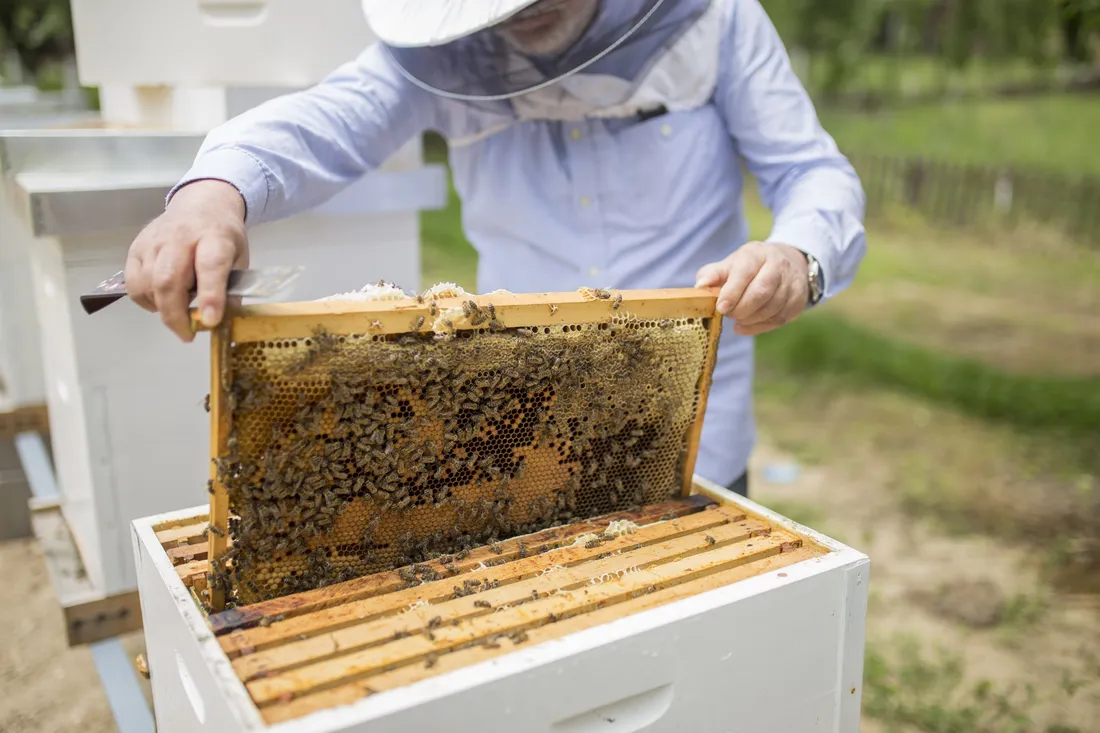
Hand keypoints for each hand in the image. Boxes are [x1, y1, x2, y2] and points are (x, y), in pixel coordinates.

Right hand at [124, 180, 248, 342]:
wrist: (201, 204)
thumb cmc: (222, 237)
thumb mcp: (240, 258)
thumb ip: (232, 289)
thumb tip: (221, 323)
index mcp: (214, 237)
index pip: (210, 266)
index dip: (210, 296)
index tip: (210, 321)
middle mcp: (181, 237)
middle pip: (169, 280)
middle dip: (176, 315)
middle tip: (187, 335)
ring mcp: (154, 241)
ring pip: (147, 284)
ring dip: (161, 309)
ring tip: (178, 314)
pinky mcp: (136, 247)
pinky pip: (132, 283)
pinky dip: (145, 300)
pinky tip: (161, 301)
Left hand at [695, 241, 809, 335]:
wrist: (786, 263)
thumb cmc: (749, 267)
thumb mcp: (730, 264)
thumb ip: (713, 274)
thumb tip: (700, 286)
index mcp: (757, 254)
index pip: (745, 272)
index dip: (732, 292)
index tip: (721, 307)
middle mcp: (778, 265)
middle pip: (761, 292)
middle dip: (741, 309)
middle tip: (729, 314)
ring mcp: (792, 283)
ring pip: (772, 308)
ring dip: (750, 319)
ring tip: (738, 319)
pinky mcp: (798, 300)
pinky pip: (779, 319)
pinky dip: (760, 327)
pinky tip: (746, 326)